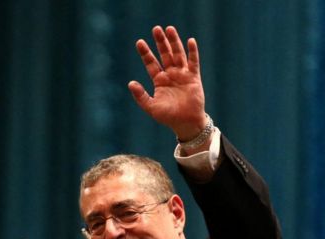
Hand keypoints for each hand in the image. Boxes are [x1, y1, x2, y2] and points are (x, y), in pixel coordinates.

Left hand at [128, 25, 207, 142]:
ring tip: (170, 29)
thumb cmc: (168, 117)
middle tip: (156, 29)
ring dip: (174, 42)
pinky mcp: (194, 77)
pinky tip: (190, 41)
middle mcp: (170, 74)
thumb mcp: (151, 107)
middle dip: (160, 42)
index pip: (151, 63)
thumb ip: (140, 96)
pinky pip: (193, 62)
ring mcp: (182, 74)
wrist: (186, 123)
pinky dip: (192, 52)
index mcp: (159, 80)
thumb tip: (130, 83)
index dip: (145, 53)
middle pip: (164, 54)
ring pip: (178, 54)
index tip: (139, 42)